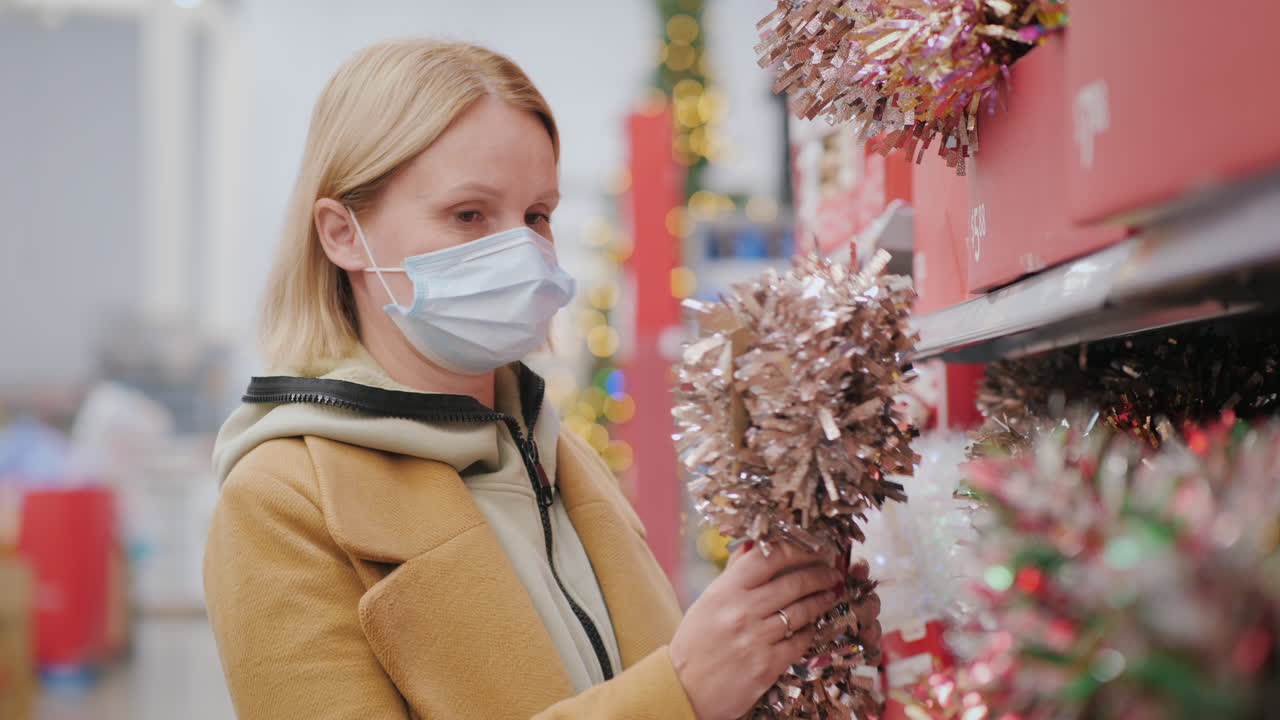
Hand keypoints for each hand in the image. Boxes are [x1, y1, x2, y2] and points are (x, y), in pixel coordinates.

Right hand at [668, 541, 841, 719]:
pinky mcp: (767, 665)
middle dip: (819, 574)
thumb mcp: (708, 602)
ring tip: (829, 595)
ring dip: (821, 600)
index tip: (812, 548)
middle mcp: (742, 611)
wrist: (684, 689)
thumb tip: (752, 547)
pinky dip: (809, 631)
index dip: (797, 549)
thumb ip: (733, 575)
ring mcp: (756, 638)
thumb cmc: (695, 643)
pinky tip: (813, 625)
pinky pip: (800, 642)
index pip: (768, 557)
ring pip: (801, 611)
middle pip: (793, 582)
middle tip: (831, 572)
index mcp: (725, 591)